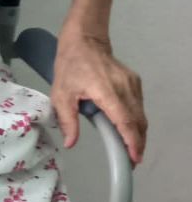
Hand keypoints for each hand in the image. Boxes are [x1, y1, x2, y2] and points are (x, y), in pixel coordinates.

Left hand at [51, 29, 147, 165]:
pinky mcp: (135, 82)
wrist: (85, 40)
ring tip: (130, 150)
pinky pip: (139, 106)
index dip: (131, 141)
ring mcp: (132, 83)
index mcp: (106, 91)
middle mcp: (124, 87)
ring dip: (138, 134)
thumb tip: (71, 143)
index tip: (134, 157)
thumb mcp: (61, 94)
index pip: (124, 120)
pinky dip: (137, 121)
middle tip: (131, 161)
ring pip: (141, 115)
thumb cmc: (70, 66)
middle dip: (137, 143)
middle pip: (138, 121)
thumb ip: (67, 119)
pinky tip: (128, 131)